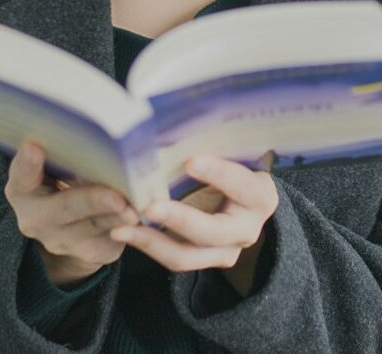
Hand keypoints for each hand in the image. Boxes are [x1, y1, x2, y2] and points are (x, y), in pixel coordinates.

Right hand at [4, 141, 137, 288]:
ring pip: (94, 226)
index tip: (34, 146)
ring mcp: (63, 240)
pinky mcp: (91, 251)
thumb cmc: (63, 176)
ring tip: (135, 210)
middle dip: (93, 201)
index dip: (27, 162)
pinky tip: (142, 215)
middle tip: (116, 197)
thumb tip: (95, 122)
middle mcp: (36, 219)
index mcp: (22, 189)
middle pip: (65, 208)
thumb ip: (64, 150)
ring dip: (116, 217)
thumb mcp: (54, 163)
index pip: (21, 175)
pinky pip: (111, 239)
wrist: (68, 224)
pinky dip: (128, 226)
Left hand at [109, 152, 278, 294]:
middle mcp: (247, 229)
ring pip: (187, 255)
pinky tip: (125, 232)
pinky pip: (175, 259)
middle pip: (212, 231)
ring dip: (152, 241)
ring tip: (122, 227)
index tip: (191, 161)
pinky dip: (148, 245)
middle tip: (148, 206)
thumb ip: (215, 146)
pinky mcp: (205, 261)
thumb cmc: (236, 166)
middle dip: (178, 218)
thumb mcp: (234, 156)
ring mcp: (226, 251)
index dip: (219, 173)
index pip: (242, 185)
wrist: (245, 202)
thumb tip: (177, 120)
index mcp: (259, 196)